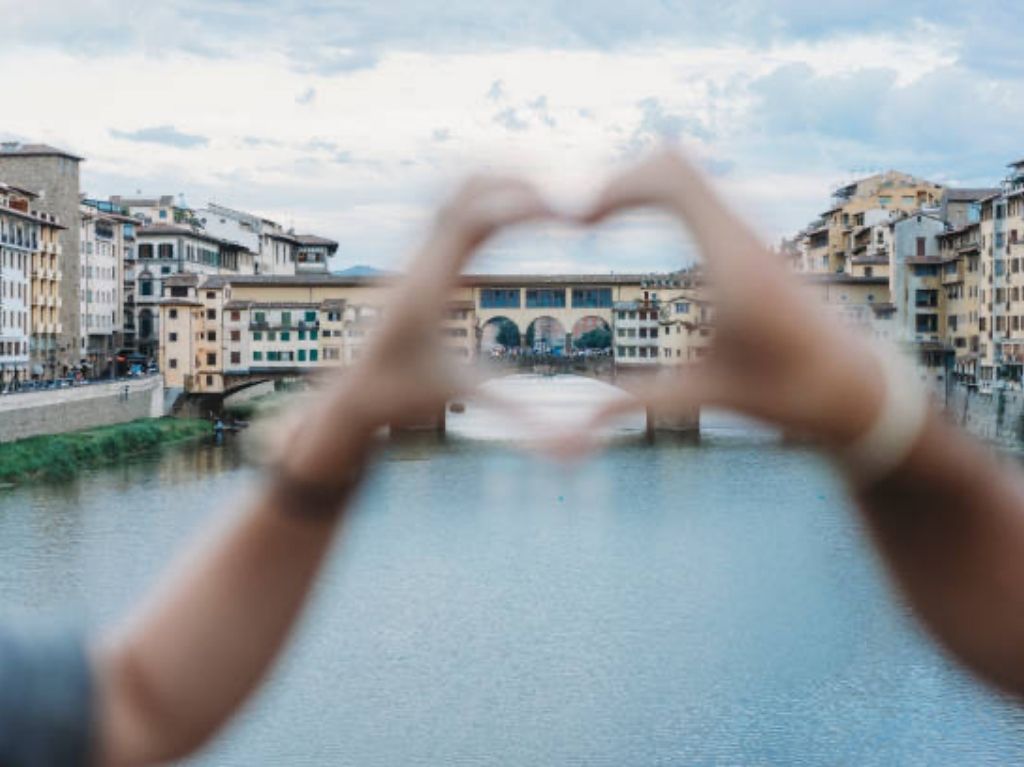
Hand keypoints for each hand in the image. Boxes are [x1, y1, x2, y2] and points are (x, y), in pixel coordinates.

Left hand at [266, 177, 557, 486]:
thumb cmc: (399, 400)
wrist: (345, 397)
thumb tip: (579, 453)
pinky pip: (450, 209)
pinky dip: (486, 197)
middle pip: (462, 188)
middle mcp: (416, 260)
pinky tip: (517, 208)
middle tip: (569, 190)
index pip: (473, 221)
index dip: (522, 204)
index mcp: (427, 286)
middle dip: (516, 180)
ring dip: (500, 182)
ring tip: (550, 192)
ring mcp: (413, 255)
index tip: (569, 209)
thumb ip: (522, 425)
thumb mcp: (466, 406)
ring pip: (453, 191)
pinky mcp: (416, 260)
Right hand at [580, 150, 885, 447]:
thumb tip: (586, 421)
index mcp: (735, 267)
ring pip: (688, 172)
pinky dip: (656, 196)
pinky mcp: (751, 243)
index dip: (616, 187)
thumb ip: (644, 401)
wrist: (862, 386)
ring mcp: (750, 235)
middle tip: (582, 221)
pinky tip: (632, 227)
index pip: (672, 182)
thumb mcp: (713, 396)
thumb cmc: (796, 394)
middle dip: (618, 180)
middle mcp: (744, 238)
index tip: (580, 224)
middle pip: (674, 162)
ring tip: (596, 222)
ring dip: (637, 185)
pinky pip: (699, 193)